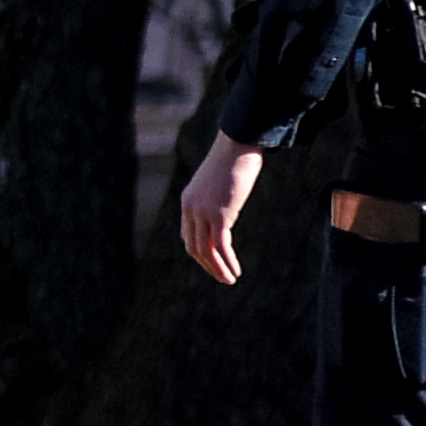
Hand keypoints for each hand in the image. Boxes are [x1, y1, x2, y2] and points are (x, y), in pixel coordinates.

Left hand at [174, 139, 259, 289]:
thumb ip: (219, 194)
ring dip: (217, 269)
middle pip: (193, 247)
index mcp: (188, 201)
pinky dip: (227, 262)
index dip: (199, 252)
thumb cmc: (234, 158)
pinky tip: (236, 271)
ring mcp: (203, 212)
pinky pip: (220, 246)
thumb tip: (228, 198)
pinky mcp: (219, 215)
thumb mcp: (220, 180)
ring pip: (205, 251)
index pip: (187, 235)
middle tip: (222, 277)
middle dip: (207, 266)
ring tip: (230, 280)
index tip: (214, 261)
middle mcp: (191, 209)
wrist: (238, 145)